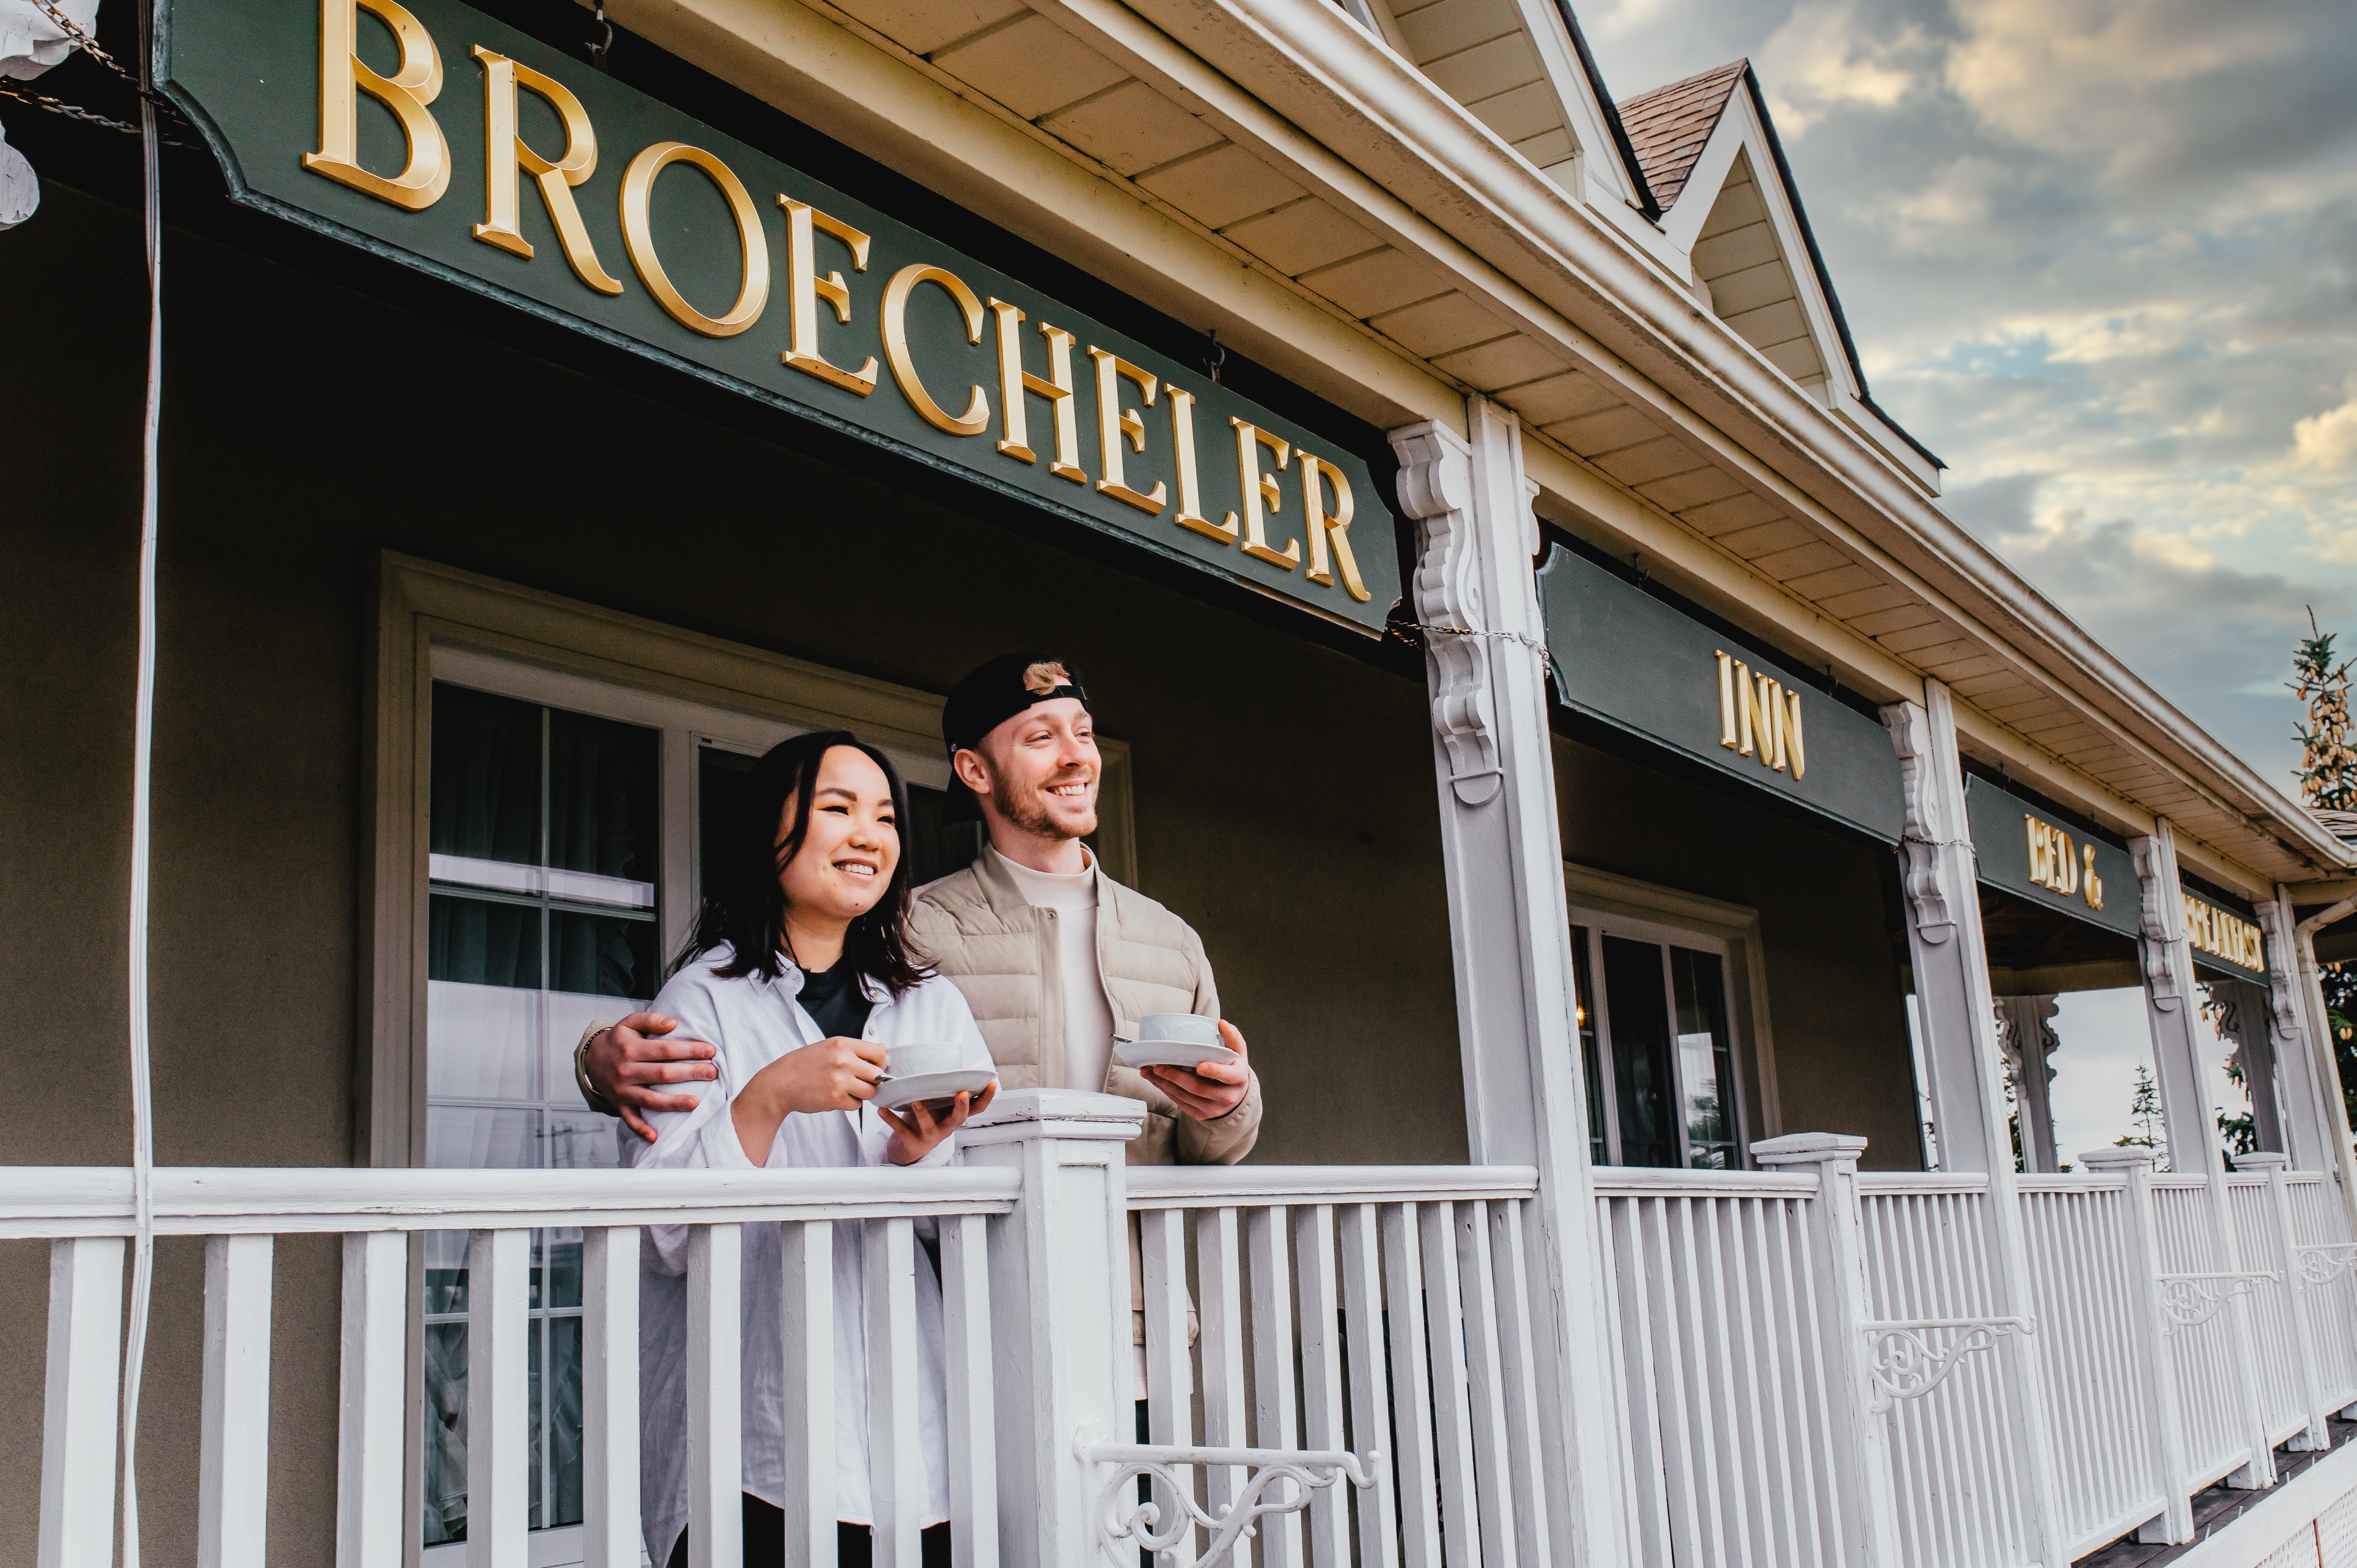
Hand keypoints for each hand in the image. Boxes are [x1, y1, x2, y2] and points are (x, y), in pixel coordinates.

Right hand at [590, 1013, 718, 1143]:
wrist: (592, 1060)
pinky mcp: (620, 1105)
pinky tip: (656, 1137)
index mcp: (631, 1049)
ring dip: (673, 1103)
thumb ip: (650, 1020)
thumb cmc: (619, 1041)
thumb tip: (672, 1023)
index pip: (665, 1050)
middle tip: (713, 1073)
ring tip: (696, 1103)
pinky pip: (630, 1120)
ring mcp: (623, 1091)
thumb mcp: (629, 1023)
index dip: (689, 1050)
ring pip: (651, 1100)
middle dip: (690, 1073)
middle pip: (663, 1074)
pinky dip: (641, 1129)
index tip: (710, 1051)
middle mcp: (627, 1071)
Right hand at [730, 1036, 886, 1162]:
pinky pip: (856, 1105)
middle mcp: (843, 1061)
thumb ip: (854, 1049)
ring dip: (861, 1093)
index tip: (874, 1067)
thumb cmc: (803, 1064)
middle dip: (872, 1080)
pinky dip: (849, 1103)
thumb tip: (883, 1049)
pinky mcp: (835, 1099)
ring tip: (847, 1089)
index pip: (878, 1053)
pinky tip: (836, 1096)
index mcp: (842, 1044)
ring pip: (870, 1092)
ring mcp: (840, 1081)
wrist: (779, 1083)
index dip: (880, 1063)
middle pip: (878, 1075)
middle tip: (859, 1081)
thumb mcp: (827, 1047)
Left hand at [881, 1081, 998, 1164]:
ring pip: (929, 1126)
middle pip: (959, 1119)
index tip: (992, 1082)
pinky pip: (901, 1130)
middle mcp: (946, 1128)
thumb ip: (942, 1089)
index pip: (976, 1108)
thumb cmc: (926, 1118)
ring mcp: (929, 1136)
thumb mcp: (938, 1105)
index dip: (986, 1097)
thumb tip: (942, 1057)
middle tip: (963, 1093)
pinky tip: (881, 1110)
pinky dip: (890, 1119)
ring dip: (922, 1113)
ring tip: (915, 1101)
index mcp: (954, 1116)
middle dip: (962, 1107)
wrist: (909, 1147)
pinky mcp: (912, 1142)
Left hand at [1143, 1021, 1249, 1119]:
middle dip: (1176, 1077)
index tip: (1199, 1065)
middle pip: (1199, 1088)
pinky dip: (1166, 1091)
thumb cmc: (1233, 1069)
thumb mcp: (1238, 1052)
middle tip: (1159, 1066)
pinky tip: (1156, 1080)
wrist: (1235, 1096)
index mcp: (1238, 1079)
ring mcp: (1213, 1108)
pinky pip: (1180, 1103)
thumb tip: (1222, 1023)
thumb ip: (1232, 1037)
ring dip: (1165, 1084)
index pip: (1226, 1076)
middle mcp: (1227, 1097)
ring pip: (1185, 1096)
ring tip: (1149, 1071)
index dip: (1213, 1071)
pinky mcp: (1200, 1114)